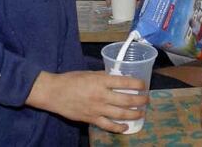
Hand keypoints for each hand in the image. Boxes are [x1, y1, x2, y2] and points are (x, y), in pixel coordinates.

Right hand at [26, 71, 148, 132]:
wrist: (54, 93)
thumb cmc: (71, 80)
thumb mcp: (89, 73)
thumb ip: (103, 76)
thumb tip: (117, 77)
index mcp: (101, 80)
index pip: (124, 82)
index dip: (137, 83)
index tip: (144, 85)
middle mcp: (101, 95)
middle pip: (126, 99)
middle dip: (140, 100)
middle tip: (146, 100)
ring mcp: (97, 108)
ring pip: (120, 114)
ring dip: (134, 114)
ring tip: (141, 113)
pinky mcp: (91, 119)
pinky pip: (108, 125)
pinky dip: (118, 127)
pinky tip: (125, 127)